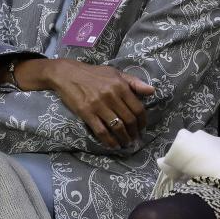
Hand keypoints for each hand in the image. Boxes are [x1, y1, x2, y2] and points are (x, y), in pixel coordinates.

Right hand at [19, 58, 153, 149]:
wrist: (67, 74)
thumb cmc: (93, 74)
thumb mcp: (115, 73)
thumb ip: (134, 82)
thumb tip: (152, 91)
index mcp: (120, 86)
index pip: (138, 108)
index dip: (143, 121)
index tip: (142, 127)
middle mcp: (111, 96)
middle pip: (129, 120)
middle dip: (134, 132)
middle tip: (135, 138)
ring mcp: (98, 105)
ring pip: (117, 127)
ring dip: (124, 138)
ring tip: (126, 143)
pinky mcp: (86, 113)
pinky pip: (101, 131)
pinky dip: (109, 141)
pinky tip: (113, 145)